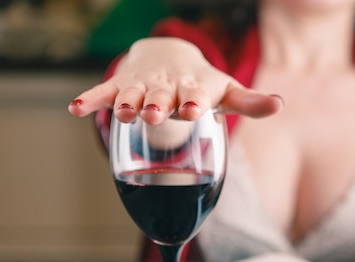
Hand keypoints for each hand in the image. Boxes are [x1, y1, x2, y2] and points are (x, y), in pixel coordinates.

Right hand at [68, 37, 282, 123]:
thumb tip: (280, 104)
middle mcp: (169, 86)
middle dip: (159, 104)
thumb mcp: (226, 91)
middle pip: (162, 96)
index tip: (194, 109)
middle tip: (156, 112)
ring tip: (123, 112)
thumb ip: (250, 102)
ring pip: (133, 94)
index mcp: (196, 88)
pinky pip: (104, 93)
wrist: (170, 55)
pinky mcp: (122, 86)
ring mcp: (144, 85)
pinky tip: (74, 108)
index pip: (197, 95)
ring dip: (128, 102)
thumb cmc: (202, 82)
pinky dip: (90, 99)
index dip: (195, 102)